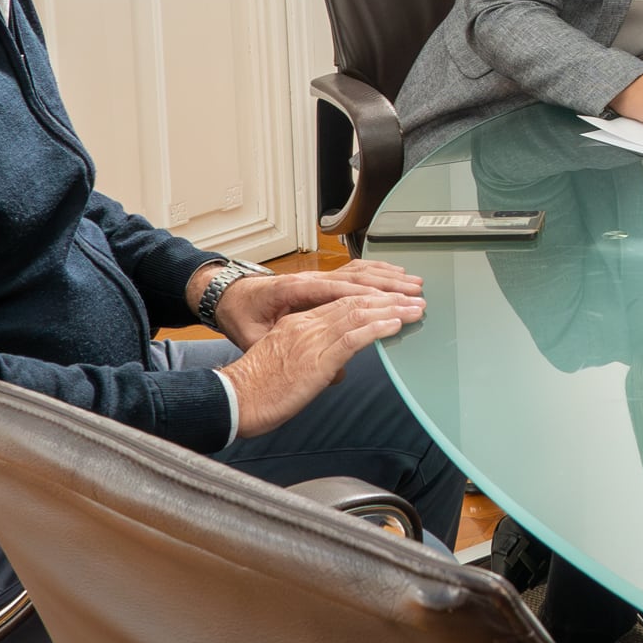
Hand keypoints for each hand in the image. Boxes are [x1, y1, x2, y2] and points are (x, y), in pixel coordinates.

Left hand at [202, 261, 422, 347]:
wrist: (224, 298)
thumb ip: (292, 352)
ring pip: (358, 273)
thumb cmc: (240, 317)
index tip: (398, 309)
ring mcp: (314, 277)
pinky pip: (350, 272)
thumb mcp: (256, 340)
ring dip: (387, 278)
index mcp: (295, 291)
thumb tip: (335, 370)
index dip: (373, 302)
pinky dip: (373, 272)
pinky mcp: (317, 279)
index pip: (343, 295)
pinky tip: (389, 275)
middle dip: (390, 289)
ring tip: (413, 284)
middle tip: (417, 298)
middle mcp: (308, 280)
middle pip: (357, 282)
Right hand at [218, 290, 423, 437]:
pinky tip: (395, 324)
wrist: (233, 400)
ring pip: (358, 315)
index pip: (340, 304)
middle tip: (415, 299)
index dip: (371, 300)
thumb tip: (335, 370)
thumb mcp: (286, 365)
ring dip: (392, 309)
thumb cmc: (255, 390)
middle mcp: (306, 326)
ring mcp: (311, 340)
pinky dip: (377, 328)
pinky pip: (352, 338)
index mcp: (297, 325)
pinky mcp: (316, 360)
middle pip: (354, 303)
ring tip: (416, 307)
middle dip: (389, 299)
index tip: (393, 300)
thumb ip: (311, 360)